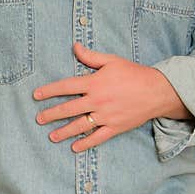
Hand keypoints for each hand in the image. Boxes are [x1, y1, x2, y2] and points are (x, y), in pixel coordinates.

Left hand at [33, 43, 189, 151]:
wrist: (158, 91)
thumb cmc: (134, 73)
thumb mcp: (111, 61)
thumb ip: (90, 56)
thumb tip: (74, 46)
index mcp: (94, 83)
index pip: (66, 87)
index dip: (49, 91)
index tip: (36, 95)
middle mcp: (97, 101)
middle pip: (69, 108)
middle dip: (52, 114)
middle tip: (39, 119)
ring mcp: (106, 116)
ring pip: (80, 125)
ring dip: (64, 131)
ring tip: (51, 136)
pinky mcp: (116, 127)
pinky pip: (98, 137)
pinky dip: (85, 143)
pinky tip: (74, 147)